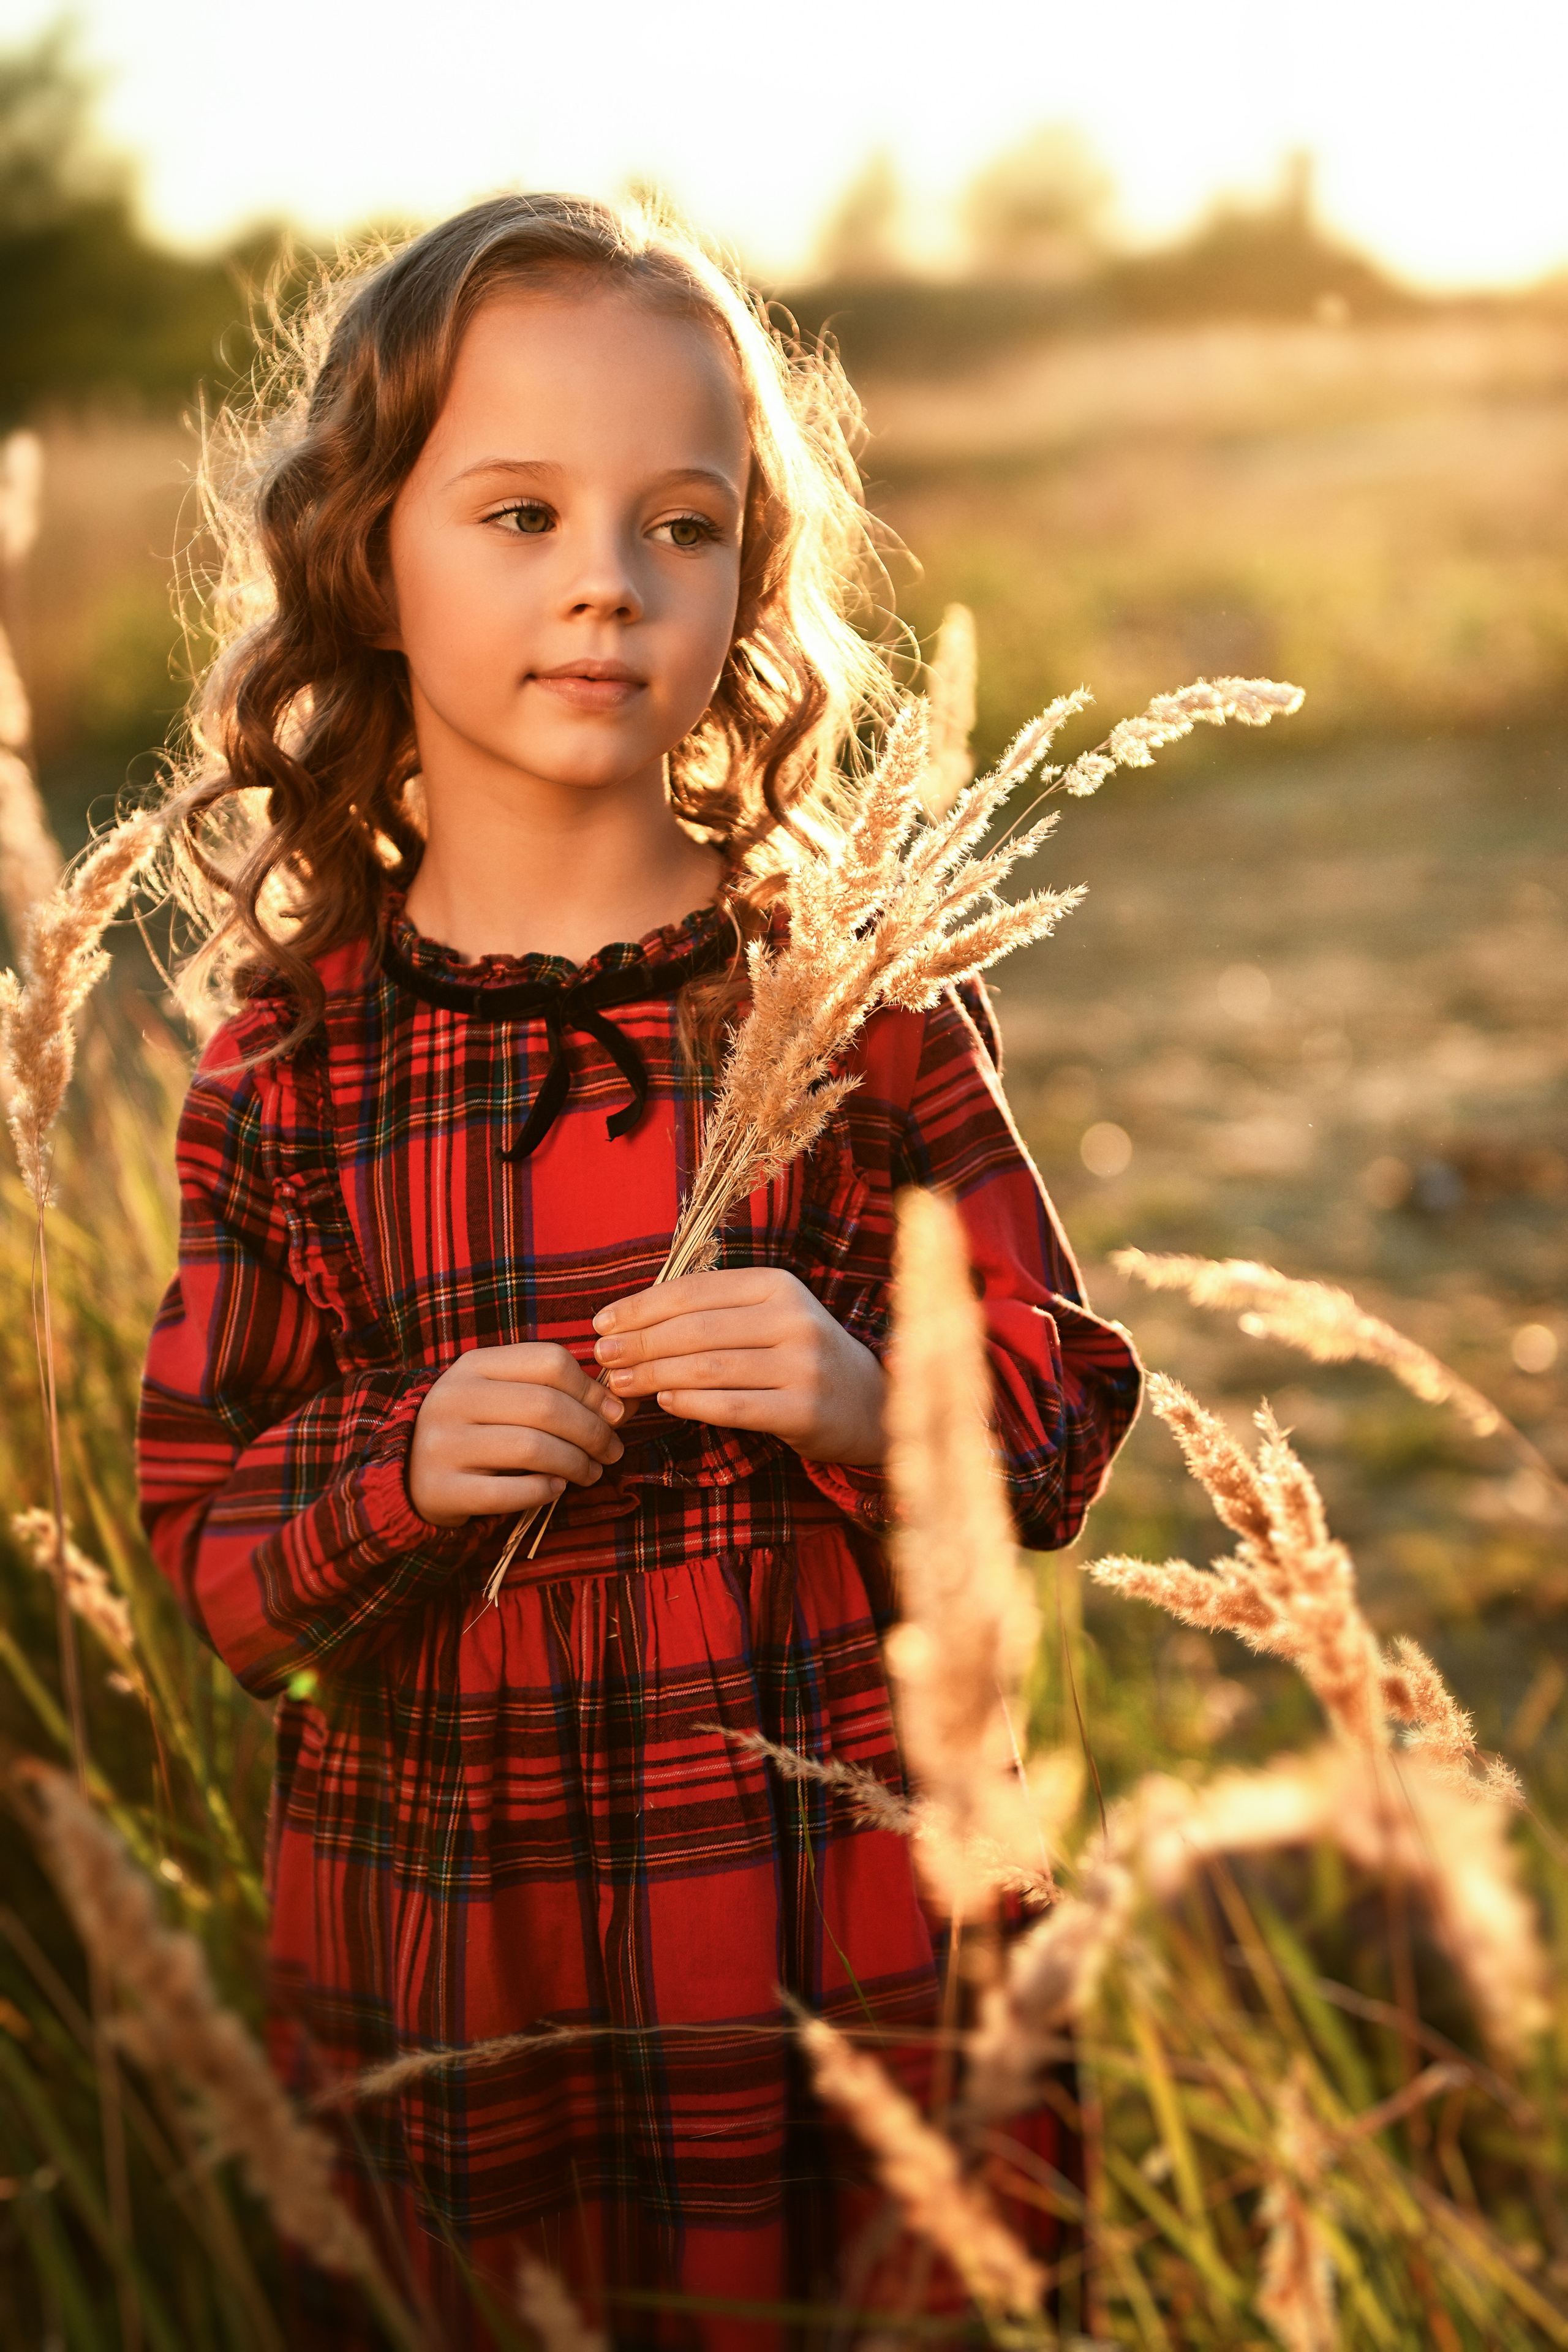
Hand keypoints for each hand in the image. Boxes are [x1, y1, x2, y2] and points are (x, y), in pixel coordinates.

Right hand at [409, 1343, 625, 1525]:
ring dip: (575, 1463)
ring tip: (591, 1472)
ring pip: (531, 1448)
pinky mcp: (441, 1489)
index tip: (615, 1413)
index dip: (593, 1389)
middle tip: (612, 1450)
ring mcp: (442, 1444)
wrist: (409, 1472)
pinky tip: (556, 1488)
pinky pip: (506, 1492)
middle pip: (546, 1406)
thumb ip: (558, 1394)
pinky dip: (542, 1491)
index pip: (549, 1361)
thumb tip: (625, 1406)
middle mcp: (454, 1398)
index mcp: (474, 1365)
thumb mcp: (507, 1397)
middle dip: (592, 1431)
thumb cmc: (477, 1429)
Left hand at [592, 1268, 884, 1466]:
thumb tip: (628, 1323)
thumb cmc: (798, 1358)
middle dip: (639, 1343)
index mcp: (778, 1286)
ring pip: (708, 1368)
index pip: (695, 1290)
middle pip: (696, 1330)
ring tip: (618, 1384)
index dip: (641, 1306)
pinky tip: (662, 1401)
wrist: (870, 1403)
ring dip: (653, 1375)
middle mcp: (794, 1319)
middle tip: (601, 1357)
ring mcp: (803, 1366)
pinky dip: (691, 1404)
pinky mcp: (805, 1410)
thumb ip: (711, 1314)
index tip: (602, 1322)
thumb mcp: (767, 1318)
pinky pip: (732, 1407)